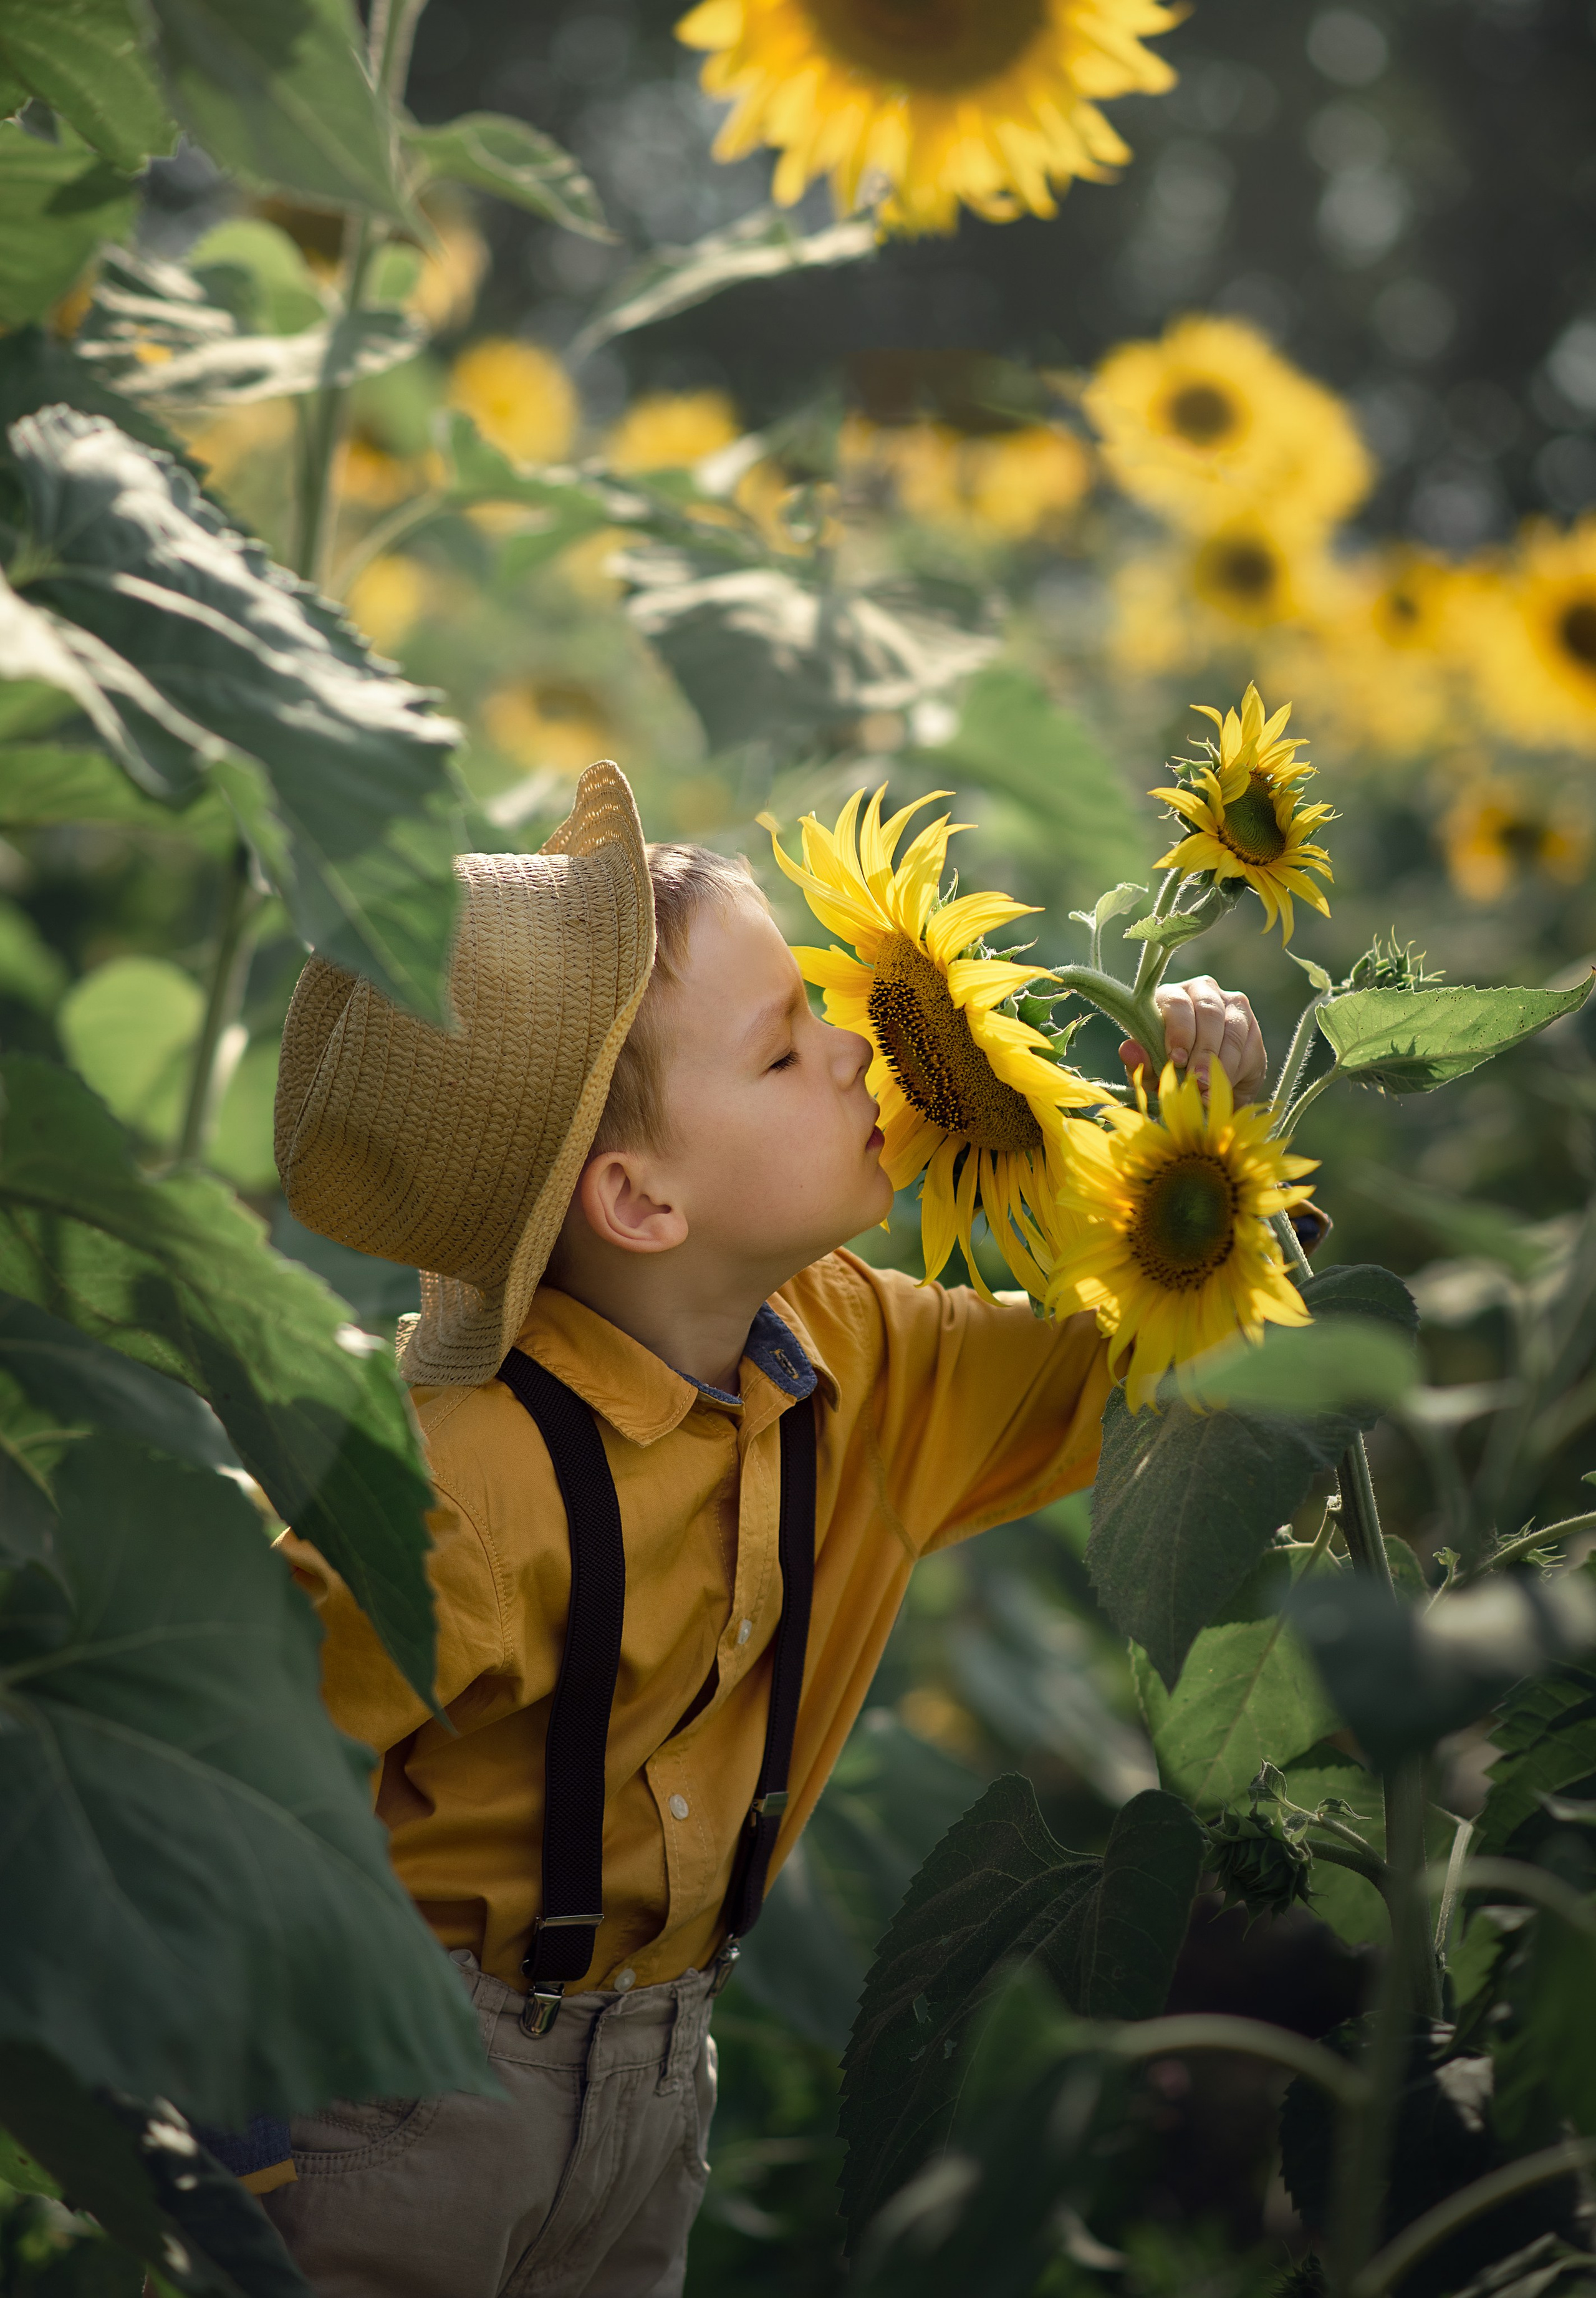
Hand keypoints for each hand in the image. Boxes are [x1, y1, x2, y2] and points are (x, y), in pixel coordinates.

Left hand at [1119, 976, 1267, 1105]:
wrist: (1206, 1087)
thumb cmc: (1171, 1072)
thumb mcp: (1152, 1073)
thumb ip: (1141, 1063)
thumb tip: (1128, 1050)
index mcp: (1171, 996)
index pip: (1176, 1002)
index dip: (1178, 1030)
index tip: (1177, 1059)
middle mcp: (1202, 991)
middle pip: (1208, 1010)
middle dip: (1203, 1048)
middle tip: (1197, 1078)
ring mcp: (1231, 1004)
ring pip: (1231, 1027)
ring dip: (1221, 1060)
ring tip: (1209, 1087)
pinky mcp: (1251, 1024)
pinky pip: (1248, 1043)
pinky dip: (1236, 1067)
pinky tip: (1224, 1084)